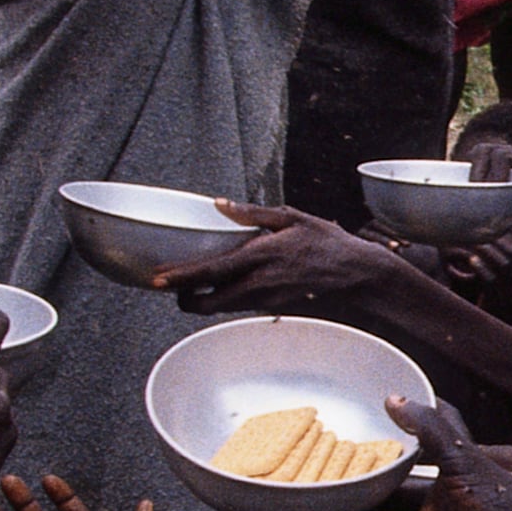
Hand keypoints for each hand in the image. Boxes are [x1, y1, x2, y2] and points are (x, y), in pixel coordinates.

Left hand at [157, 203, 410, 316]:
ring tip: (185, 284)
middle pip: (207, 301)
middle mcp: (258, 283)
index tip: (157, 278)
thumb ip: (251, 213)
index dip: (181, 277)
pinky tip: (217, 285)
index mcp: (259, 257)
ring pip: (219, 306)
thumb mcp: (291, 217)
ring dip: (200, 298)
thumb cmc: (326, 242)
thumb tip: (219, 204)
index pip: (211, 271)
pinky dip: (221, 297)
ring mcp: (264, 299)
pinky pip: (236, 304)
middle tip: (166, 286)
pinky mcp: (270, 306)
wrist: (354, 274)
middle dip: (183, 297)